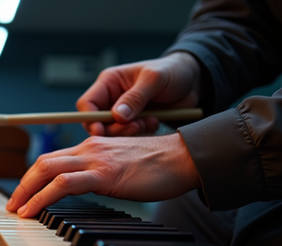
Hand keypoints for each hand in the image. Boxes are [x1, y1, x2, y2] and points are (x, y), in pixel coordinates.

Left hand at [5, 133, 200, 217]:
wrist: (185, 157)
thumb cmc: (160, 164)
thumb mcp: (122, 167)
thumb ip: (102, 172)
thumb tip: (85, 186)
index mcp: (93, 146)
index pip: (53, 158)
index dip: (33, 177)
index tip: (24, 195)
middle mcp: (90, 148)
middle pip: (43, 162)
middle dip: (22, 184)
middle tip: (12, 204)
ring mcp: (96, 159)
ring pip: (48, 170)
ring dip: (27, 191)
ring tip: (17, 210)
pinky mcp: (105, 174)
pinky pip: (64, 183)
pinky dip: (43, 197)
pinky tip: (34, 210)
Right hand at [77, 52, 201, 135]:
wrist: (194, 83)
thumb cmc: (173, 72)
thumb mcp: (155, 79)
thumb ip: (135, 97)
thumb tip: (116, 116)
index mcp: (109, 83)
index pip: (87, 104)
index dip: (90, 119)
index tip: (101, 131)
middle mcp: (112, 99)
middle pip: (97, 124)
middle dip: (114, 130)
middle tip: (134, 127)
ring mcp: (123, 113)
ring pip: (112, 133)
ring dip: (129, 133)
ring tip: (148, 122)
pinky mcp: (134, 123)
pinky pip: (128, 137)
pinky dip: (140, 134)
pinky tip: (153, 123)